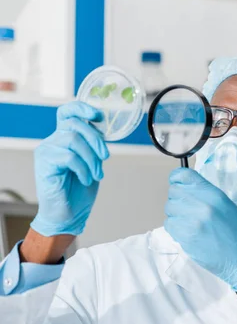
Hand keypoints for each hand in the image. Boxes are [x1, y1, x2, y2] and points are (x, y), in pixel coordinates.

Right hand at [31, 102, 108, 236]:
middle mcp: (53, 141)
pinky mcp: (44, 164)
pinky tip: (86, 179)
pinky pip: (69, 157)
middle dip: (96, 139)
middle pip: (75, 124)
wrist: (68, 215)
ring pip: (73, 140)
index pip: (67, 113)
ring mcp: (46, 151)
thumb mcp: (92, 161)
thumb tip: (102, 130)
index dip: (81, 108)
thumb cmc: (79, 189)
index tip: (99, 115)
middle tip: (105, 157)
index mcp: (64, 138)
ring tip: (96, 173)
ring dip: (91, 158)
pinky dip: (83, 168)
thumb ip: (93, 145)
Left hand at [164, 168, 236, 291]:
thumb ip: (205, 193)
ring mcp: (191, 221)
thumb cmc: (234, 232)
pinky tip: (188, 231)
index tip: (177, 182)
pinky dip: (175, 227)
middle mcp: (202, 205)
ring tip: (191, 221)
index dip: (177, 178)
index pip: (183, 175)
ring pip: (169, 208)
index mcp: (214, 194)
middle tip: (188, 207)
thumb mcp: (226, 204)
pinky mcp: (184, 236)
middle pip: (173, 191)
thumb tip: (185, 186)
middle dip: (178, 198)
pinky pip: (169, 224)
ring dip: (176, 214)